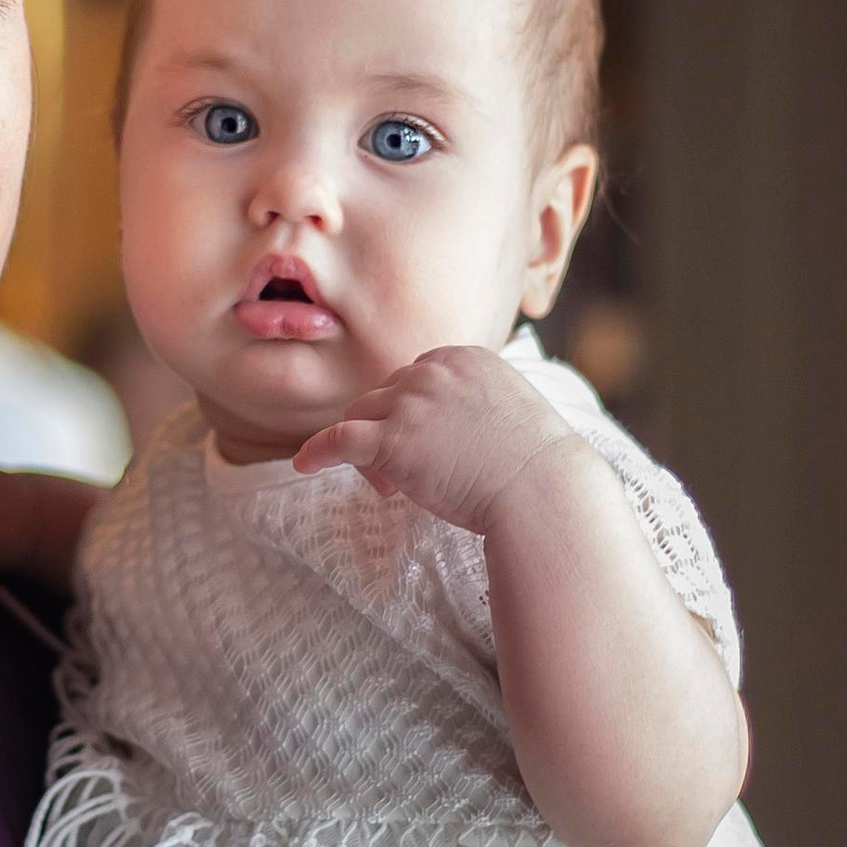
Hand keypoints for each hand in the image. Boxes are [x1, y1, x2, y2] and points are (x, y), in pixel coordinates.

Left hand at [292, 347, 572, 538]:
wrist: (542, 489)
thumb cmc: (536, 464)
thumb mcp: (509, 408)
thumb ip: (474, 401)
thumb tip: (446, 426)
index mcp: (462, 356)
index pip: (413, 375)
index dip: (411, 411)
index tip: (426, 442)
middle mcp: (431, 371)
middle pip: (385, 394)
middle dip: (391, 430)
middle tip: (411, 474)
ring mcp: (409, 403)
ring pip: (360, 415)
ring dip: (368, 448)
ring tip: (394, 486)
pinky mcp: (391, 440)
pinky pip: (338, 440)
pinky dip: (317, 451)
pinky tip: (305, 464)